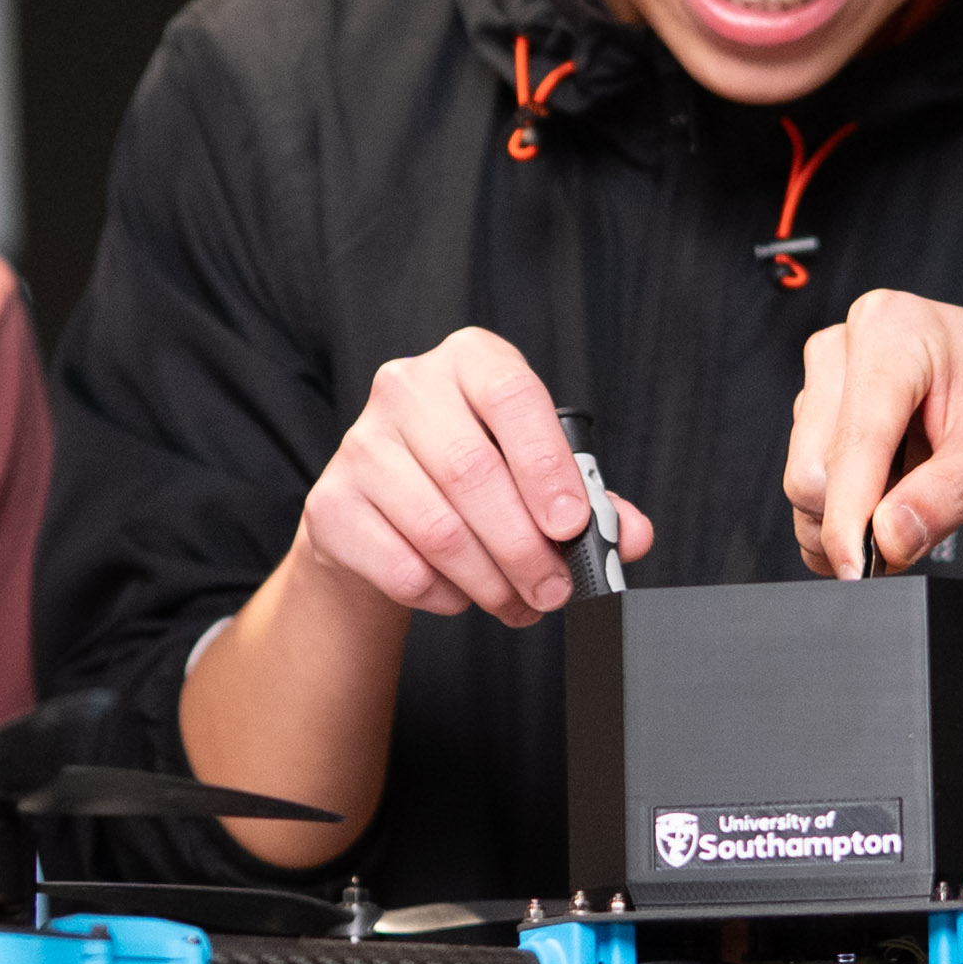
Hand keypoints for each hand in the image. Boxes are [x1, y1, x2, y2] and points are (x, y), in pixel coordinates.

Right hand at [293, 327, 651, 628]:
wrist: (379, 512)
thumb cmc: (472, 481)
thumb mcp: (534, 472)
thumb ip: (589, 499)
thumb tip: (631, 535)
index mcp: (470, 360)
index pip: (512, 395)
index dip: (546, 464)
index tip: (572, 525)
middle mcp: (409, 388)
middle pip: (472, 472)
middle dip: (526, 547)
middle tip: (557, 591)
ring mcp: (361, 443)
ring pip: (439, 528)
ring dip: (492, 582)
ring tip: (520, 602)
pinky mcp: (330, 503)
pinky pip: (402, 566)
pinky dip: (446, 595)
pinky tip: (462, 593)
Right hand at [784, 294, 962, 579]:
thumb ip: (942, 497)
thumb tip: (885, 538)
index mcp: (893, 330)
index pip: (854, 440)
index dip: (850, 515)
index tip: (860, 571)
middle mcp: (849, 349)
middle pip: (813, 466)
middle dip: (854, 519)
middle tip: (917, 533)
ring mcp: (833, 384)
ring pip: (806, 483)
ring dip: (850, 521)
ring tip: (918, 507)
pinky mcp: (827, 419)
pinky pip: (811, 491)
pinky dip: (845, 520)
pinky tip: (892, 511)